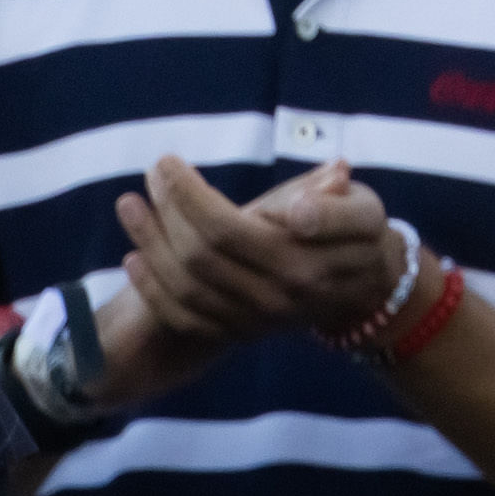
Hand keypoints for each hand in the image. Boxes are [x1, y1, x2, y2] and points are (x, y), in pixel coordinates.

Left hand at [104, 156, 398, 390]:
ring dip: (150, 245)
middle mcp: (273, 299)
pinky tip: (133, 258)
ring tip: (128, 205)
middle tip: (151, 171)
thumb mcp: (363, 210)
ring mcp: (254, 321)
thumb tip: (295, 213)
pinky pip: (185, 320)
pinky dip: (154, 292)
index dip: (189, 197)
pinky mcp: (240, 333)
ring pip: (185, 289)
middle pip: (199, 257)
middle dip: (166, 211)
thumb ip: (333, 208)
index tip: (167, 162)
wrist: (366, 287)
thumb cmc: (358, 232)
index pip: (227, 229)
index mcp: (301, 264)